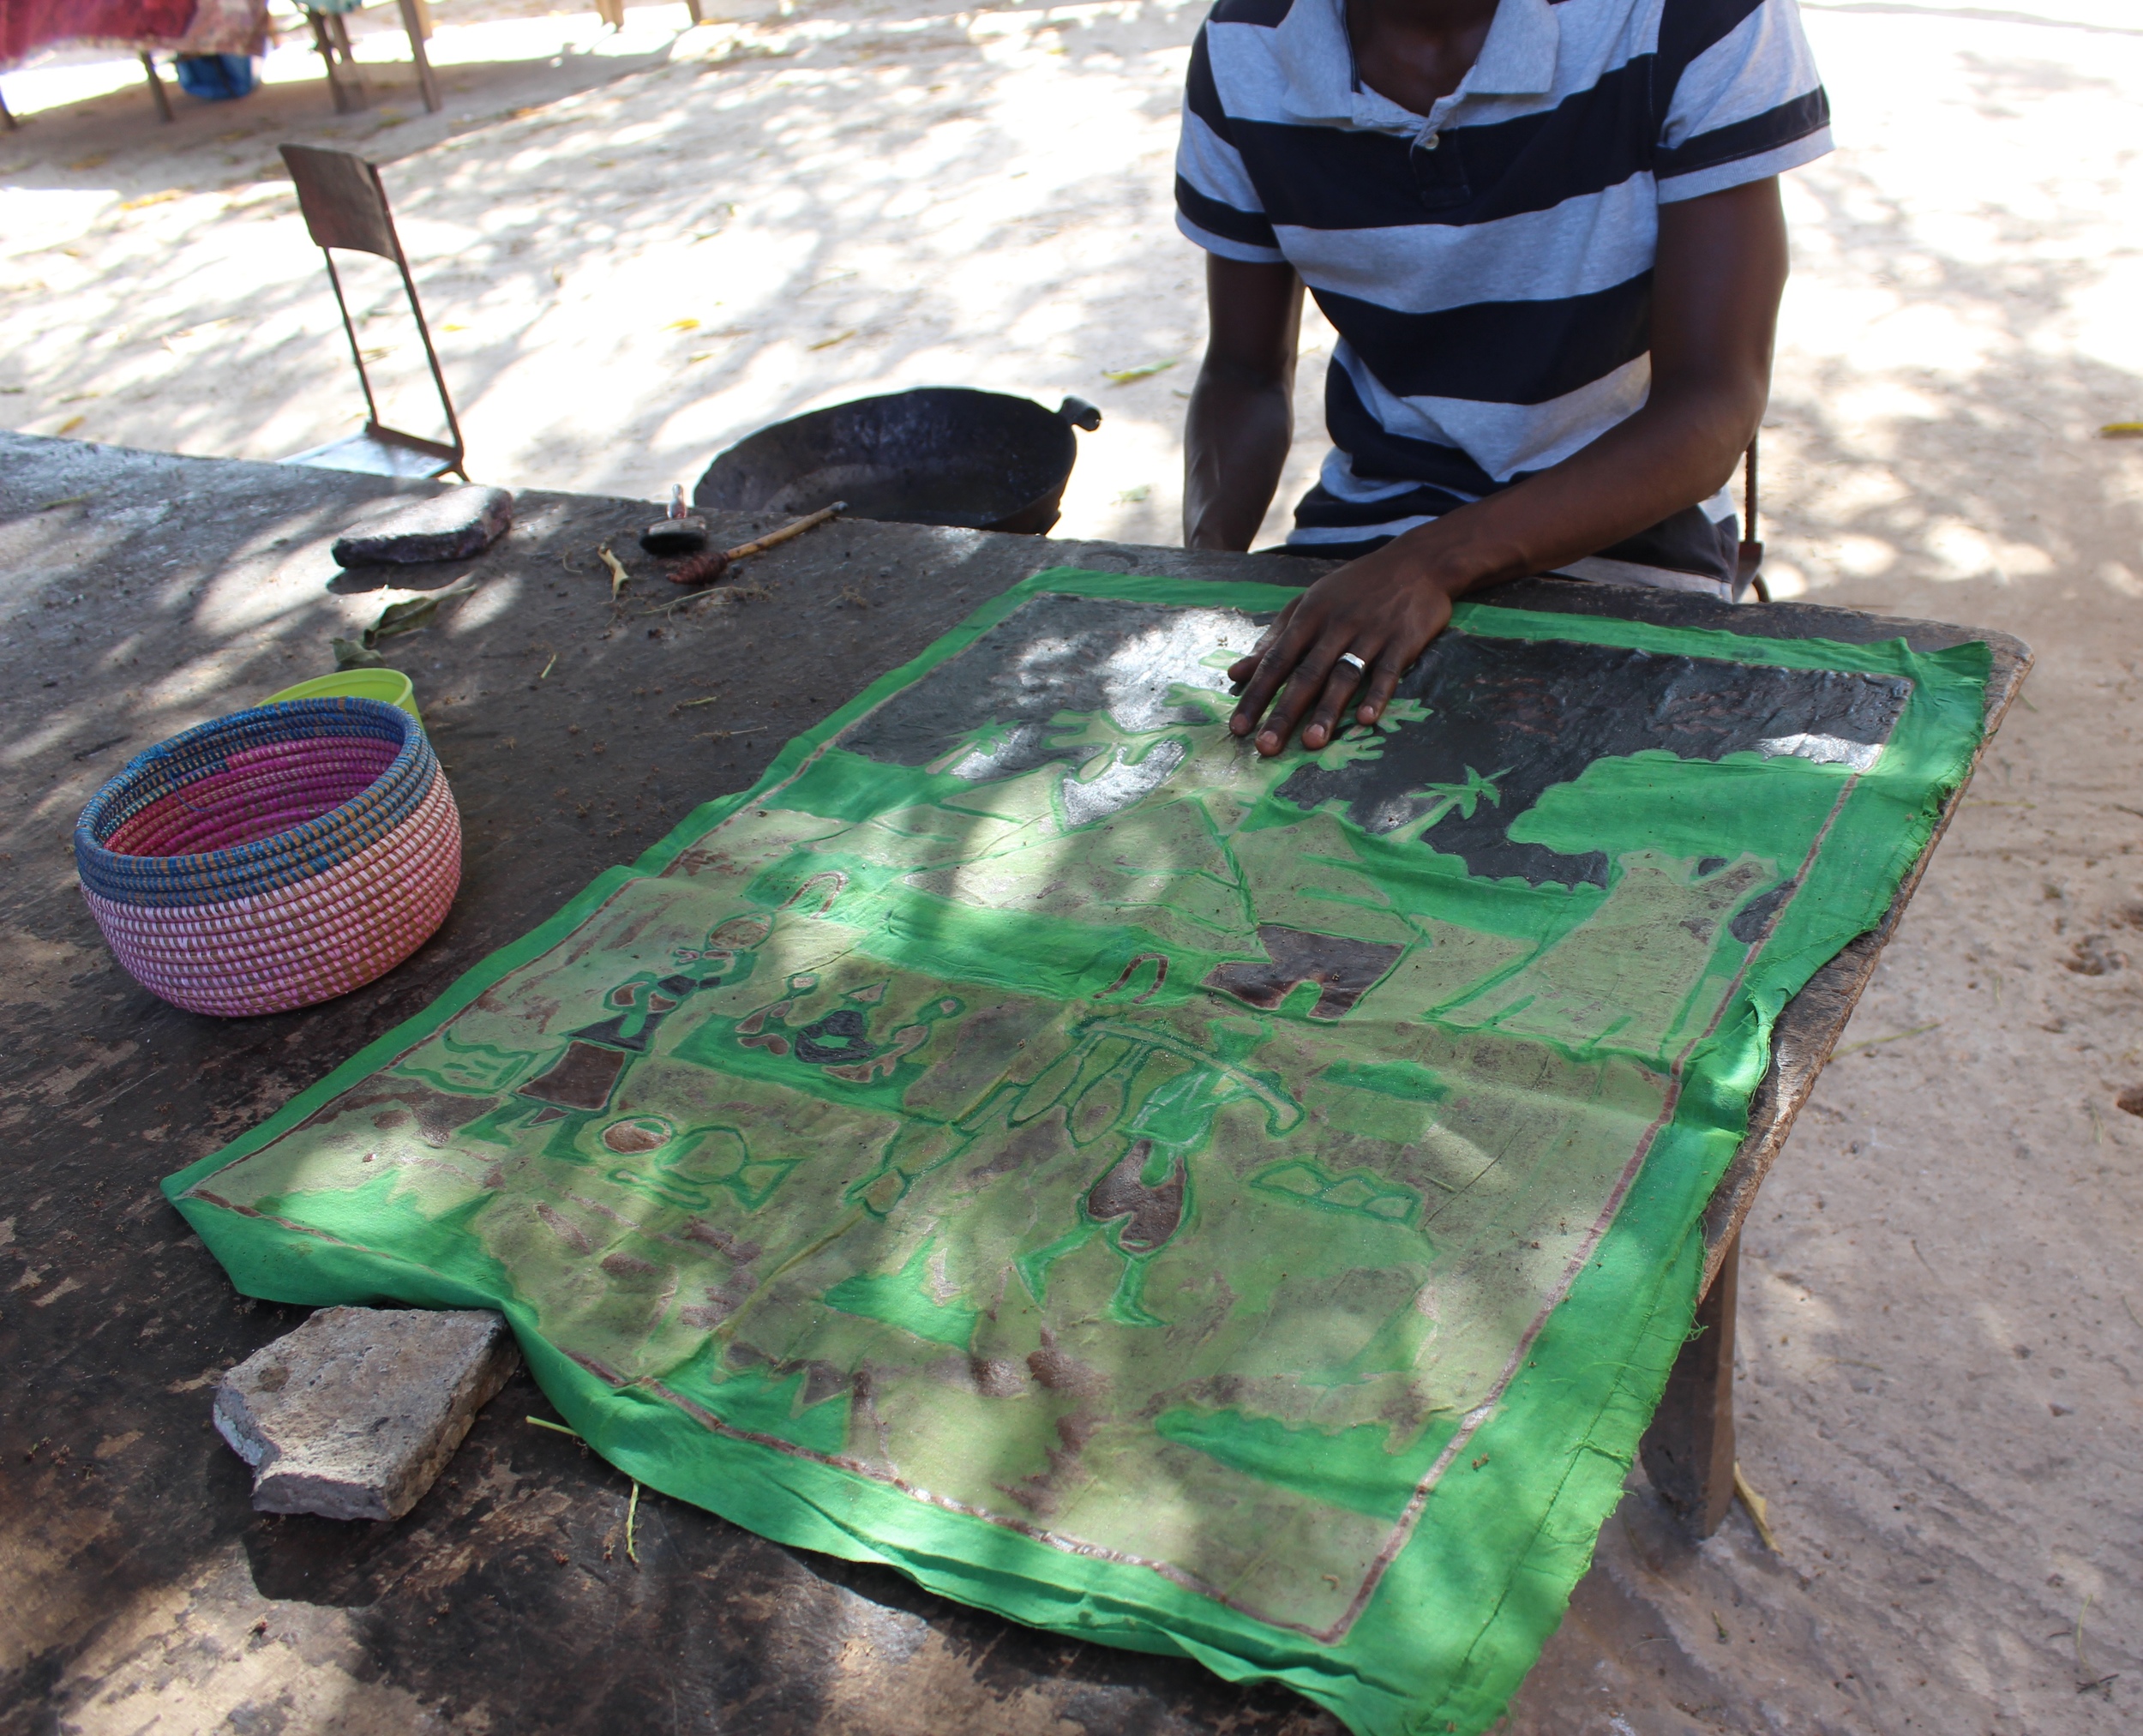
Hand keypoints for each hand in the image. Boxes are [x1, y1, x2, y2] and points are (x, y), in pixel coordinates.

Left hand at [1227, 540, 1459, 754]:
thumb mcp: (1309, 603)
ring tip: (1312, 743)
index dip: (1256, 695)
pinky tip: (1367, 720)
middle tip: (1266, 748)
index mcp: (1308, 616)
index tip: (1239, 727)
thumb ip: (1274, 638)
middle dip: (1284, 713)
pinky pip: (1387, 672)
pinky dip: (1377, 695)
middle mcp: (1336, 626)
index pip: (1276, 661)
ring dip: (1327, 711)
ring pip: (1344, 676)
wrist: (1416, 562)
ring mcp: (1370, 633)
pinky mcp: (1402, 641)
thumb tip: (1236, 672)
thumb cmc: (1355, 588)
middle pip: (1306, 675)